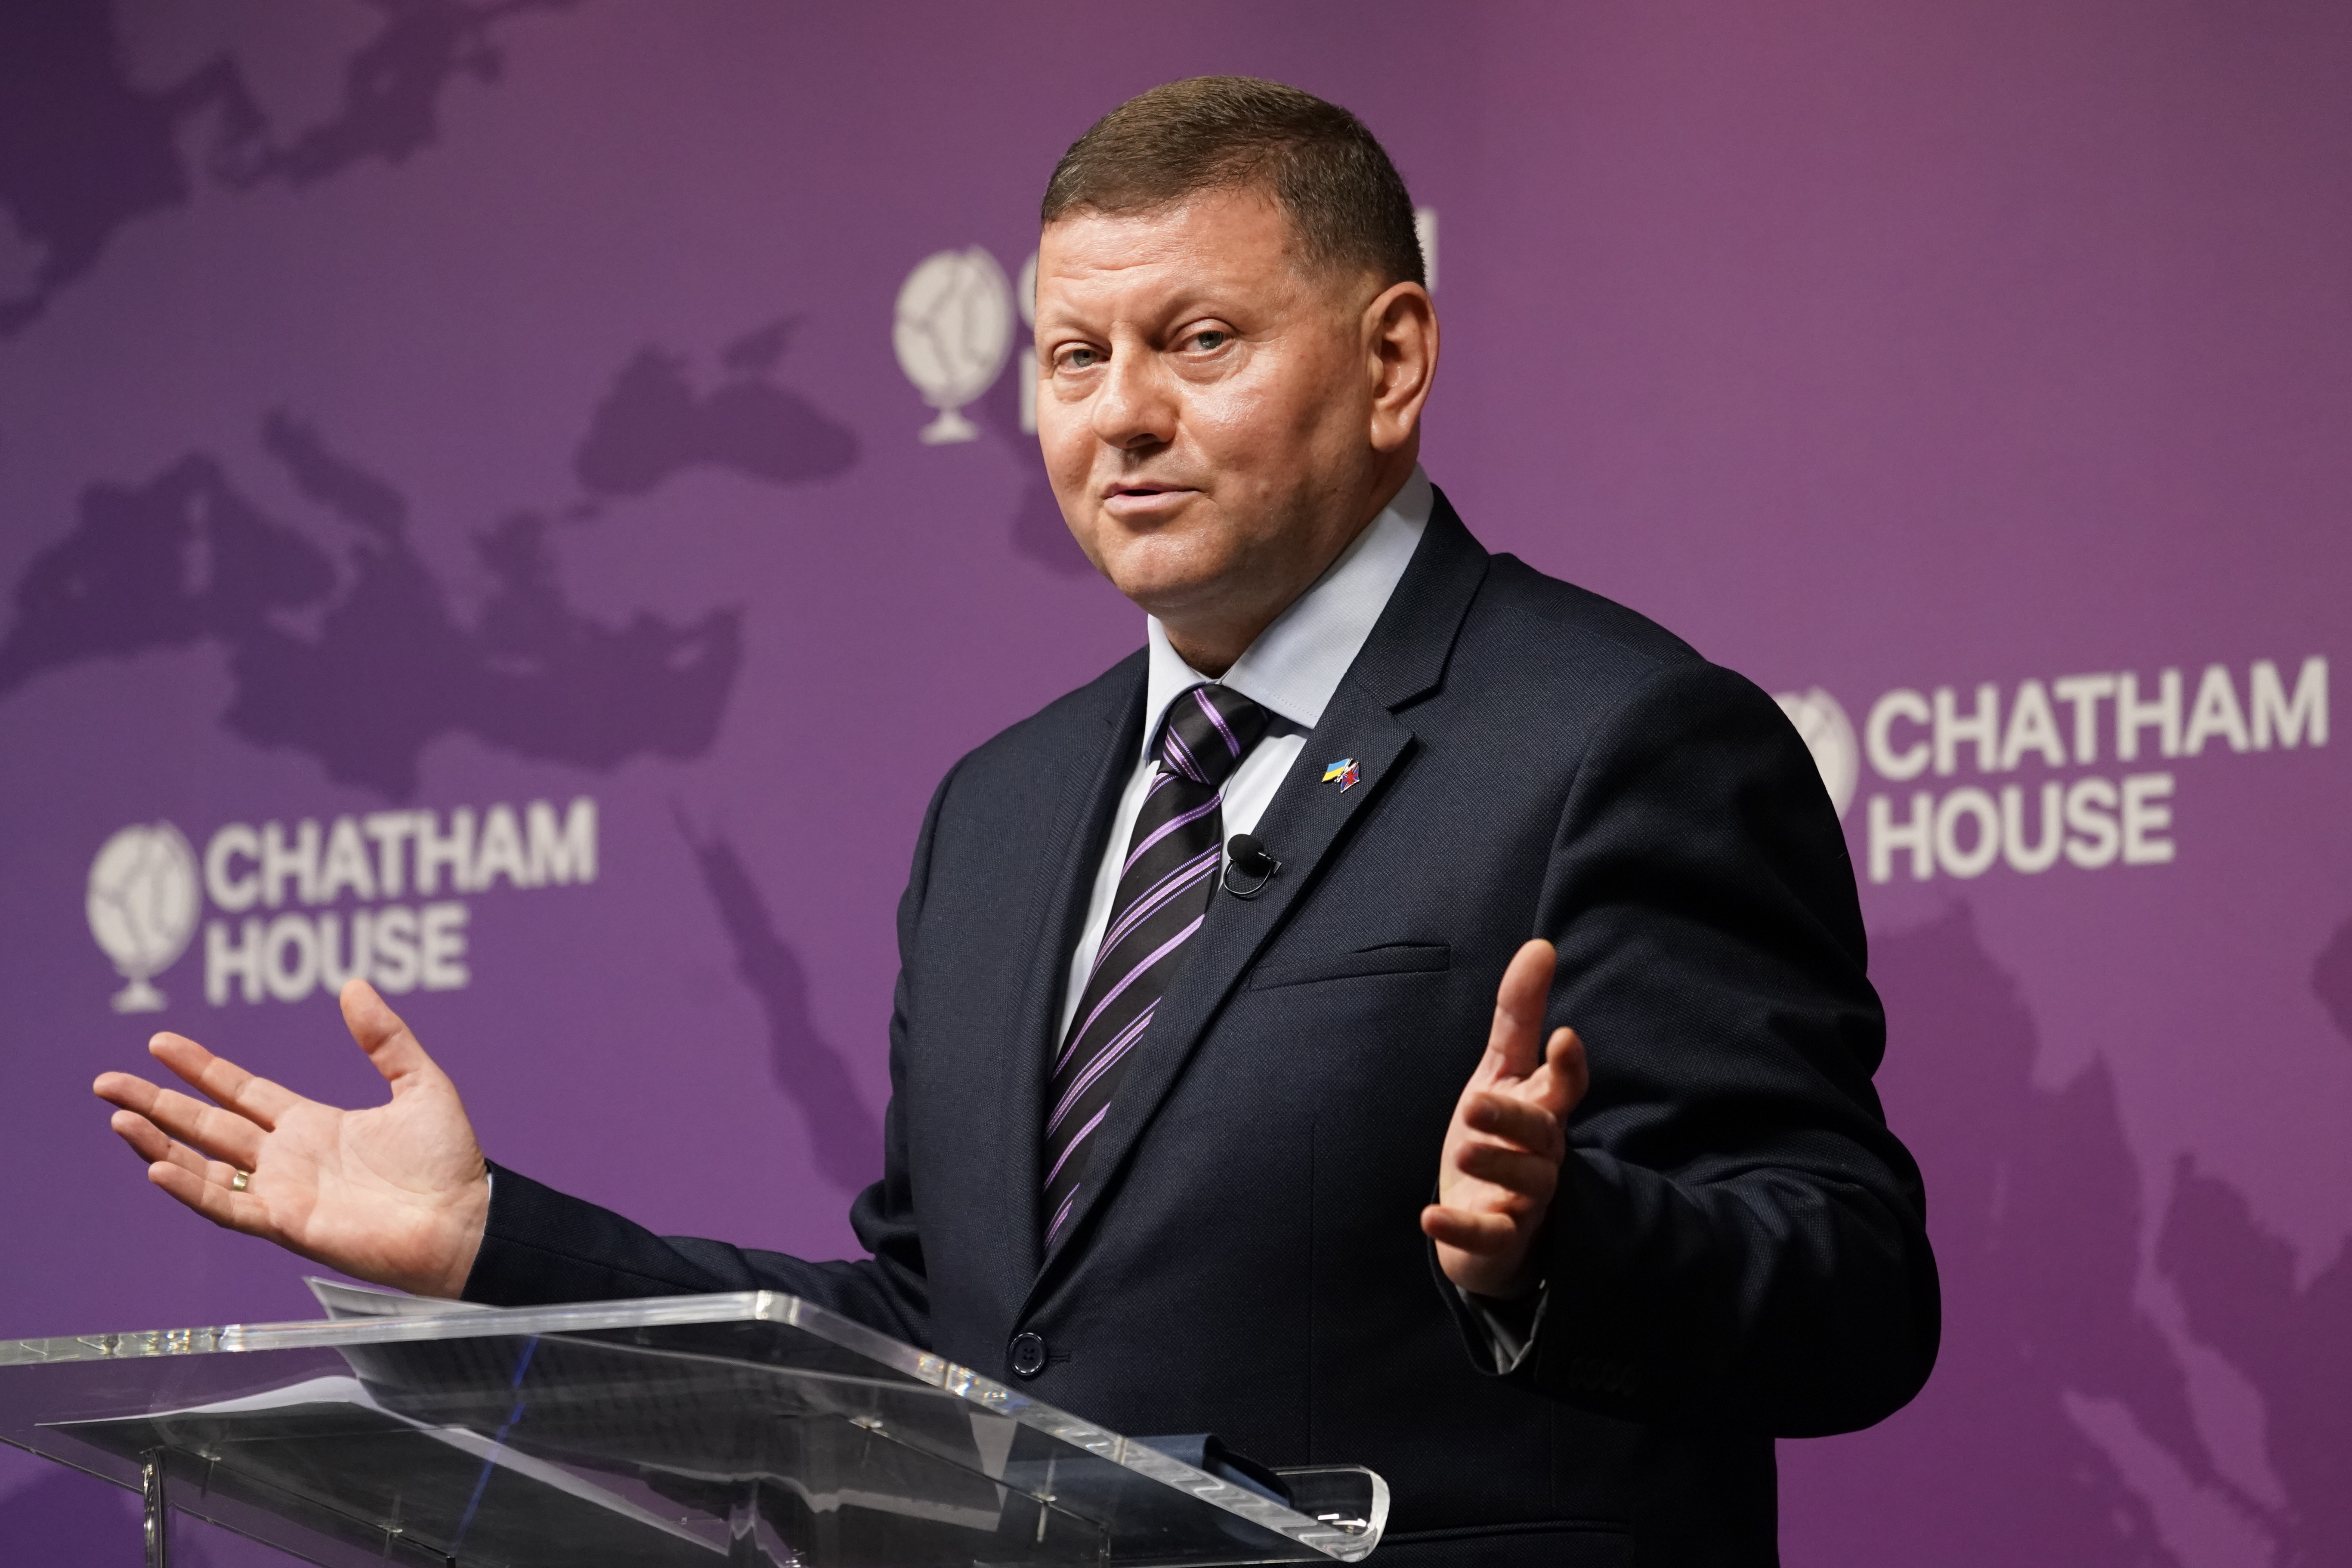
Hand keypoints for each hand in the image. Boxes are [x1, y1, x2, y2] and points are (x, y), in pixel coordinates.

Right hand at [93, 980, 491, 1297]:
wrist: (465, 1221)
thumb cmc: (448, 1161)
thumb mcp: (420, 1084)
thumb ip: (386, 1039)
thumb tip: (354, 985)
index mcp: (312, 1124)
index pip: (240, 1091)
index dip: (200, 1068)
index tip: (159, 1044)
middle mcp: (287, 1157)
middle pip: (207, 1124)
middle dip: (156, 1103)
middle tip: (106, 1082)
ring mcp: (282, 1191)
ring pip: (203, 1165)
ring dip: (159, 1143)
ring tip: (117, 1118)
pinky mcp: (287, 1223)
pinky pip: (227, 1206)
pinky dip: (191, 1188)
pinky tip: (158, 1166)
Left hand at [1423, 939, 1588, 1298]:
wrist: (1490, 1223)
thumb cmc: (1499, 1134)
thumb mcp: (1502, 1070)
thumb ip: (1519, 1014)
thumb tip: (1540, 945)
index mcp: (1544, 1110)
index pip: (1567, 1086)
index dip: (1568, 1064)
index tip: (1563, 1036)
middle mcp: (1543, 1154)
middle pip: (1541, 1134)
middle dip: (1514, 1118)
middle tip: (1476, 1102)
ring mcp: (1524, 1200)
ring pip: (1524, 1182)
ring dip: (1494, 1164)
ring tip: (1463, 1148)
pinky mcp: (1499, 1237)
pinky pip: (1487, 1234)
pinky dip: (1460, 1228)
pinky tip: (1429, 1217)